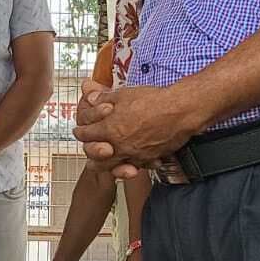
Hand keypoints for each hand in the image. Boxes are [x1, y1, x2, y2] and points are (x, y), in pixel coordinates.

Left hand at [74, 84, 195, 178]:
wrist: (180, 110)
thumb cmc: (153, 100)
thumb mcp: (124, 94)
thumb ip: (103, 98)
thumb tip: (90, 97)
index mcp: (109, 128)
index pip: (86, 134)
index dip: (81, 132)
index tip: (79, 130)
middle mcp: (119, 145)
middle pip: (96, 155)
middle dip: (89, 153)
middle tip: (87, 151)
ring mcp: (134, 154)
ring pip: (113, 166)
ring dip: (105, 165)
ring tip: (102, 164)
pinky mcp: (149, 159)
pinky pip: (134, 166)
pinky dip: (129, 166)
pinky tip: (128, 164)